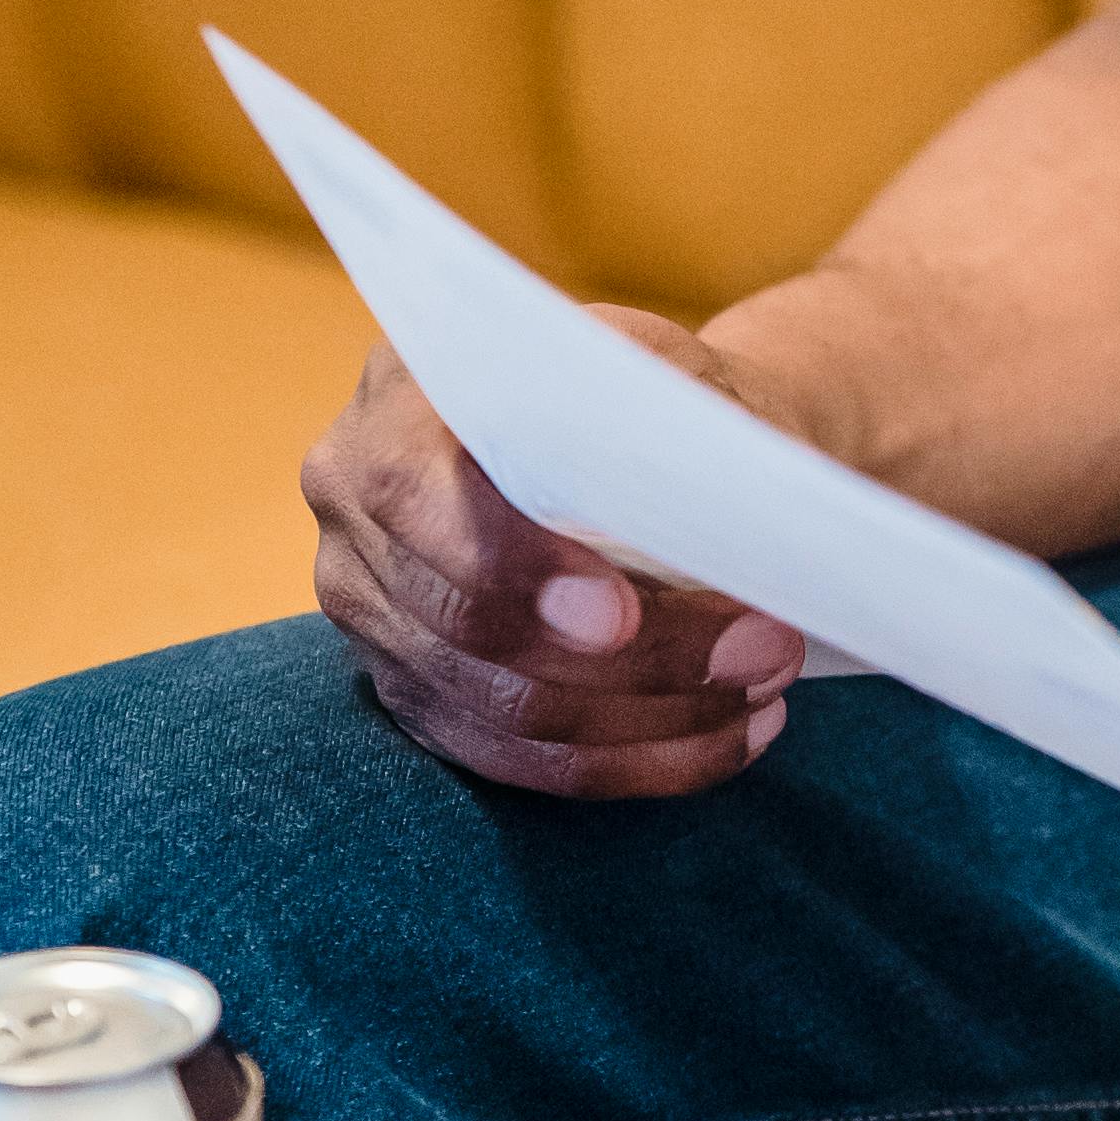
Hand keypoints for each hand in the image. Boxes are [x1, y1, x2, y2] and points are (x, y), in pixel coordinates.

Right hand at [300, 319, 807, 800]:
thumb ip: (663, 409)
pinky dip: (630, 761)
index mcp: (397, 399)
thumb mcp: (655, 359)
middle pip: (469, 628)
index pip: (415, 497)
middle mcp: (352, 505)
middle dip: (637, 660)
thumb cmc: (641, 389)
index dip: (514, 568)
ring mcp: (371, 609)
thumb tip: (729, 492)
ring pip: (502, 712)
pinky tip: (723, 739)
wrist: (623, 431)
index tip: (622, 617)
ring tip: (764, 692)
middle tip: (767, 651)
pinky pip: (514, 759)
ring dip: (651, 720)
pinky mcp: (414, 688)